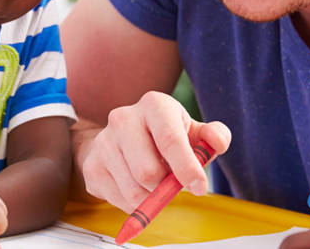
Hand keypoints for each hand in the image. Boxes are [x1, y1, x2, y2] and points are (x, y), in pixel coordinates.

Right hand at [79, 92, 231, 211]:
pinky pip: (119, 200)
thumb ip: (214, 136)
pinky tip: (138, 187)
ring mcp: (103, 142)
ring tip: (155, 184)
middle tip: (172, 184)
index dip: (186, 167)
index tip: (199, 187)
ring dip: (151, 198)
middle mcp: (123, 118)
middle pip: (148, 171)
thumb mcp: (192, 132)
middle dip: (165, 188)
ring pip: (133, 190)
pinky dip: (136, 204)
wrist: (123, 138)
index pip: (169, 139)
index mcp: (154, 105)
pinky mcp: (91, 166)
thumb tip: (218, 142)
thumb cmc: (165, 136)